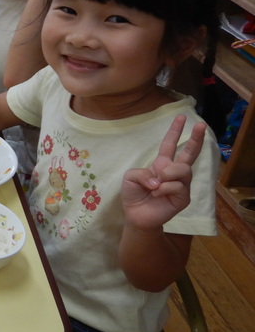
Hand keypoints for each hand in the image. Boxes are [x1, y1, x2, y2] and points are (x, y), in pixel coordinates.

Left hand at [122, 115, 204, 230]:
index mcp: (162, 164)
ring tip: (156, 183)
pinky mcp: (184, 198)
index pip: (170, 145)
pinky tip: (158, 194)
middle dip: (195, 138)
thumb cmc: (134, 194)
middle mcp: (174, 172)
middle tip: (201, 125)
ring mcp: (182, 185)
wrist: (136, 215)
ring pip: (183, 170)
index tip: (181, 116)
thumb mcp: (130, 177)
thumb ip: (142, 172)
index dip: (175, 131)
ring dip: (168, 173)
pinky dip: (164, 188)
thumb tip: (160, 179)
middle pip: (189, 153)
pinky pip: (177, 186)